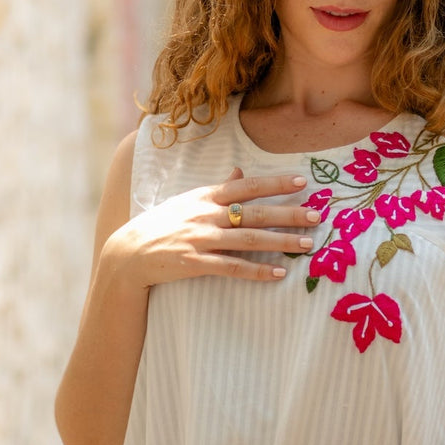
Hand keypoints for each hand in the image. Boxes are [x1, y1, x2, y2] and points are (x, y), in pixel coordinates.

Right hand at [104, 167, 320, 290]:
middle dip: (288, 213)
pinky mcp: (194, 264)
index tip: (303, 180)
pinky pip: (232, 267)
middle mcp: (205, 214)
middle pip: (254, 212)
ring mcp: (200, 239)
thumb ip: (217, 187)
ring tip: (308, 245)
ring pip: (249, 239)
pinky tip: (279, 273)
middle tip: (317, 215)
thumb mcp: (187, 200)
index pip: (247, 186)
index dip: (275, 182)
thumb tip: (239, 170)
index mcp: (205, 196)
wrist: (127, 253)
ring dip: (281, 241)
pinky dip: (258, 270)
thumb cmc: (160, 225)